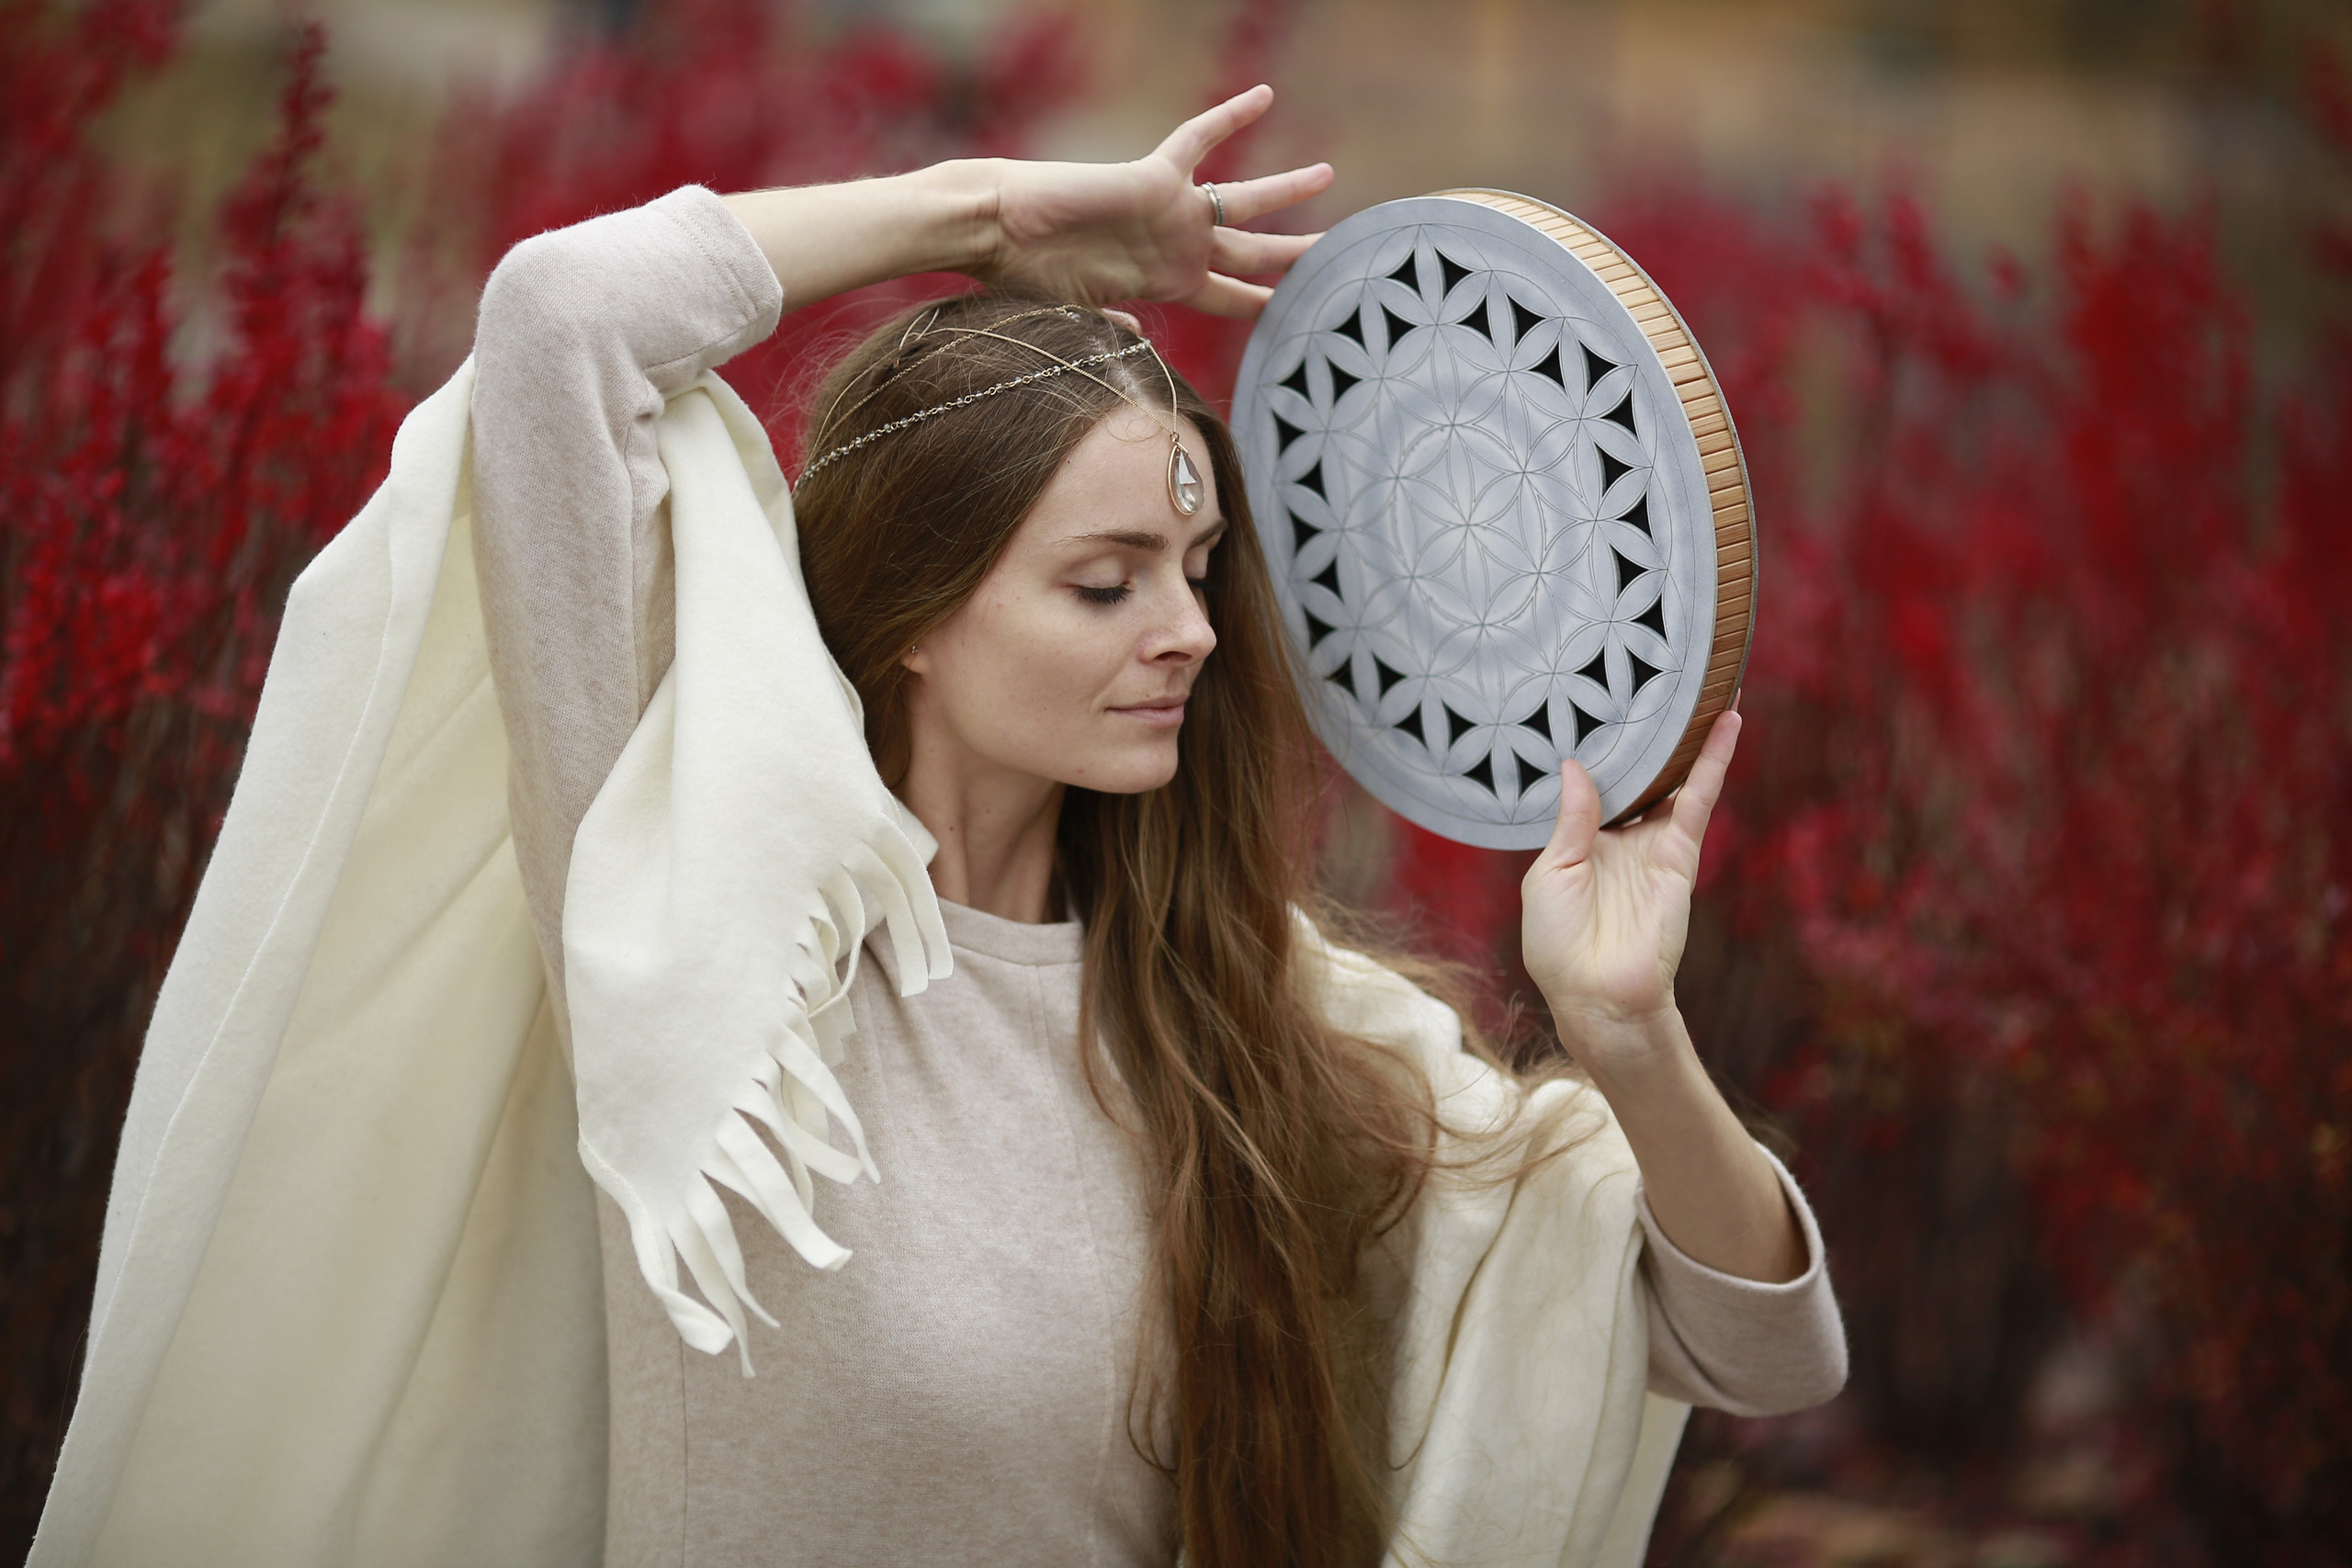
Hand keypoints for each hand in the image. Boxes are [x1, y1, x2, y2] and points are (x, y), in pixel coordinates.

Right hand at [977, 85, 1332, 316]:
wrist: (994, 230)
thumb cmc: (1025, 278)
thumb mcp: (1082, 319)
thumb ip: (1117, 330)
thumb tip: (1140, 341)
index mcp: (1165, 283)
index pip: (1229, 298)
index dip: (1261, 306)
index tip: (1296, 314)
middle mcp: (1175, 245)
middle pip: (1251, 253)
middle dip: (1294, 255)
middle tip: (1336, 254)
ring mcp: (1169, 211)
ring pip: (1245, 199)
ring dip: (1287, 190)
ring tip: (1327, 175)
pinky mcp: (1154, 178)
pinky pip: (1199, 138)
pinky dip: (1230, 116)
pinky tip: (1264, 96)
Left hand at [1520, 710, 1740, 1064]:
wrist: (1596, 994)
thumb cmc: (1557, 944)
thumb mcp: (1548, 873)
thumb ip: (1571, 819)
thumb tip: (1575, 765)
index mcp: (1582, 838)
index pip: (1595, 780)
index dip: (1600, 745)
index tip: (1597, 697)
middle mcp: (1620, 834)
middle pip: (1640, 769)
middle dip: (1651, 728)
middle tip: (1659, 672)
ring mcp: (1653, 841)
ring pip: (1674, 773)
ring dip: (1690, 730)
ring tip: (1705, 677)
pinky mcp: (1680, 853)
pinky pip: (1699, 797)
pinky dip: (1714, 760)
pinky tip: (1727, 719)